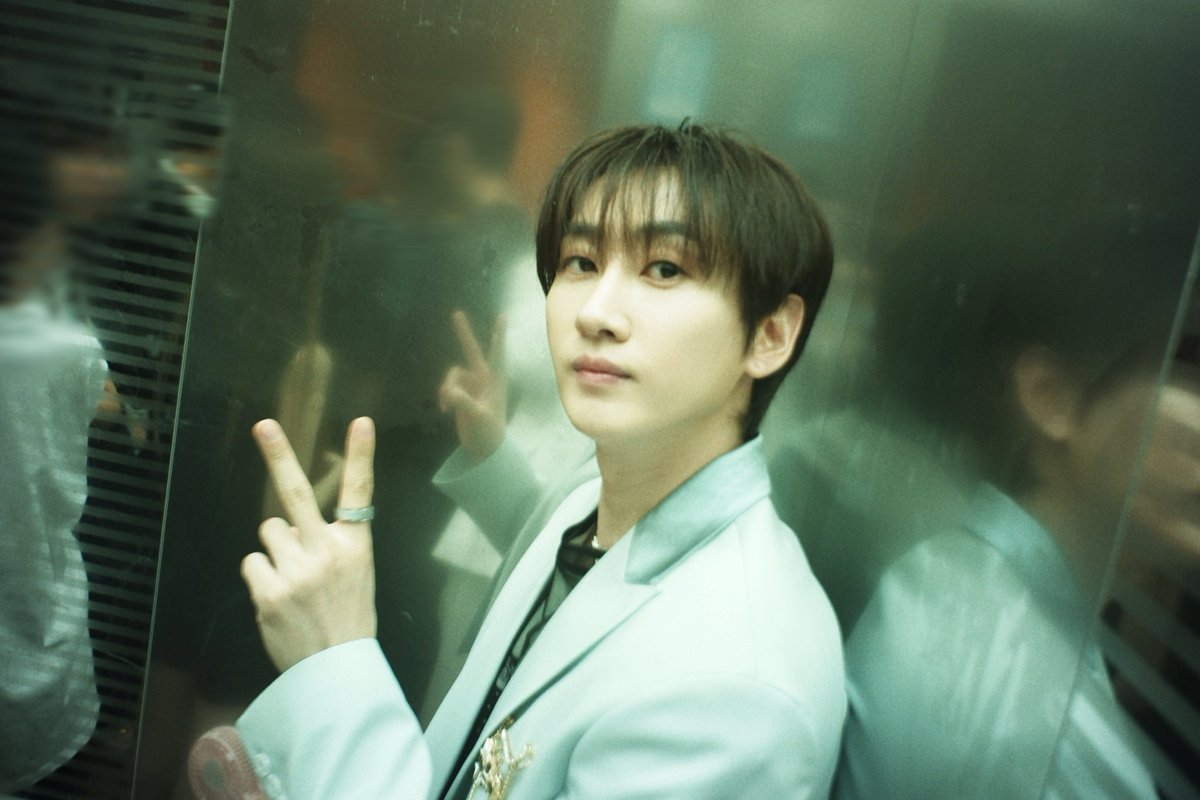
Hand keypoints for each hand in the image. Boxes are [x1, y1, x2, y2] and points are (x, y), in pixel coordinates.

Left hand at [241, 417, 377, 672]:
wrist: (335, 669)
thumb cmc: (346, 617)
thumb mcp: (356, 572)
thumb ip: (328, 542)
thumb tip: (286, 522)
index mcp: (355, 546)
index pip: (359, 493)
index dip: (360, 455)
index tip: (360, 422)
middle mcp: (326, 552)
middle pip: (297, 494)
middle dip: (279, 456)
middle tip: (264, 426)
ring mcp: (295, 571)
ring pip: (268, 532)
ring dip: (275, 549)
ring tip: (293, 579)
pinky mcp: (268, 591)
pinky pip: (253, 563)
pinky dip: (261, 576)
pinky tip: (279, 597)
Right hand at [438, 310, 506, 462]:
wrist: (484, 450)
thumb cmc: (488, 434)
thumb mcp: (477, 418)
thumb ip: (463, 402)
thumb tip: (446, 391)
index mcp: (495, 382)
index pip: (497, 354)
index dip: (498, 335)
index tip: (502, 316)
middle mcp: (484, 380)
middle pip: (471, 351)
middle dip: (463, 333)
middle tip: (456, 313)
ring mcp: (472, 387)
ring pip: (452, 375)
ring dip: (446, 388)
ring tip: (448, 407)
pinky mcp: (461, 395)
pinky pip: (447, 387)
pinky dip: (444, 396)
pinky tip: (444, 410)